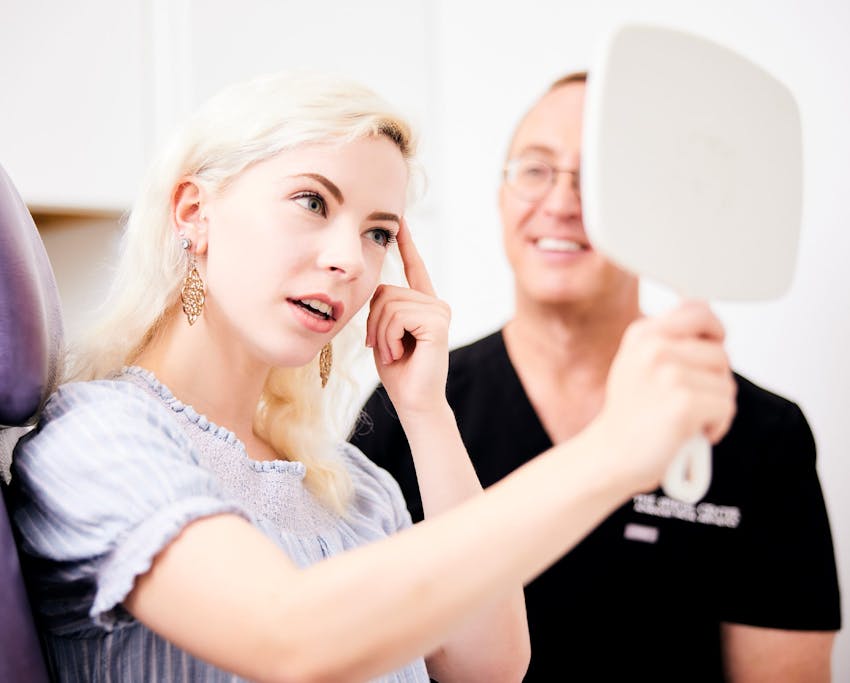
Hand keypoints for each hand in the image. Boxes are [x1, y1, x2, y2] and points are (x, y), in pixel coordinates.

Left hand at [366, 219, 450, 417]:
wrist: (413, 401)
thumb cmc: (397, 371)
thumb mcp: (383, 332)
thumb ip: (382, 308)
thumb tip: (377, 287)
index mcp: (422, 304)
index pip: (415, 267)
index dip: (407, 244)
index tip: (399, 220)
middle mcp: (435, 303)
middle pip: (385, 291)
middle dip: (374, 323)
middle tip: (384, 349)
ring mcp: (439, 312)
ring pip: (388, 304)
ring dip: (379, 334)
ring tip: (393, 353)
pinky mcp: (437, 323)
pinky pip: (397, 316)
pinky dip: (388, 338)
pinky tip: (400, 353)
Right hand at [597, 301, 735, 491]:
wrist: (612, 454)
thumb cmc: (631, 414)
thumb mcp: (638, 363)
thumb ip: (670, 342)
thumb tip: (714, 335)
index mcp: (642, 333)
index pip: (699, 311)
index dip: (714, 331)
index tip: (711, 346)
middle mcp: (653, 348)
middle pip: (720, 352)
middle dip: (714, 380)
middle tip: (688, 399)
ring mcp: (668, 374)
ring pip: (726, 383)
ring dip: (715, 406)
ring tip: (686, 417)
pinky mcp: (683, 403)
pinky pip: (726, 407)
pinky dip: (717, 425)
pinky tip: (691, 432)